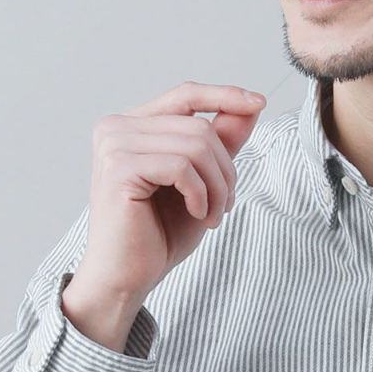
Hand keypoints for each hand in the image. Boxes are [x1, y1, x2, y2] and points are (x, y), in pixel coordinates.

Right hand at [76, 80, 268, 303]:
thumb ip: (221, 143)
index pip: (186, 94)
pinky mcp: (119, 168)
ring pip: (195, 145)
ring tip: (212, 215)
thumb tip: (250, 107)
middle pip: (199, 126)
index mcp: (133, 126)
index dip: (225, 96)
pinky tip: (196, 214)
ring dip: (217, 187)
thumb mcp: (202, 182)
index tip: (258, 102)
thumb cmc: (157, 234)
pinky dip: (200, 194)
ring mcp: (114, 144)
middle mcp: (117, 127)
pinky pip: (182, 166)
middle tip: (225, 206)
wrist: (127, 277)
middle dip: (225, 170)